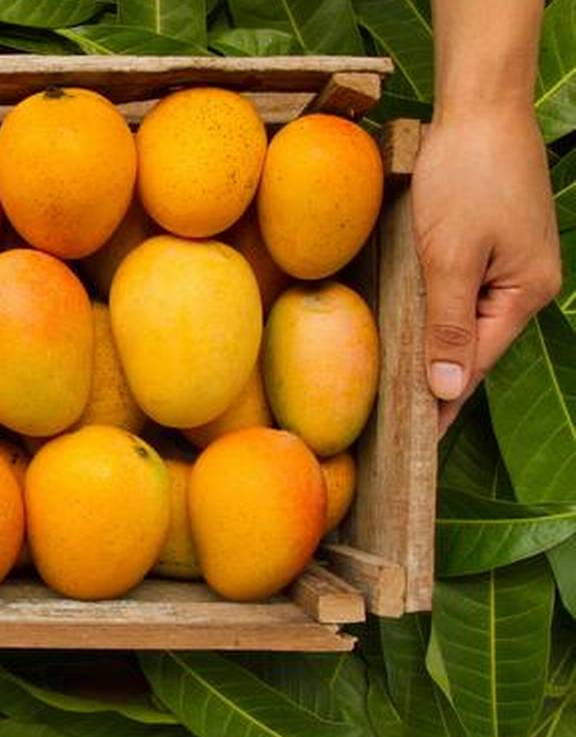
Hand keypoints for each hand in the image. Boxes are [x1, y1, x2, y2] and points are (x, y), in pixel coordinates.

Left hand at [412, 106, 560, 431]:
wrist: (482, 108)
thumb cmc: (466, 176)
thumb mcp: (449, 256)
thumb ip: (447, 324)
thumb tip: (448, 390)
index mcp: (524, 295)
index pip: (474, 365)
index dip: (443, 403)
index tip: (416, 442)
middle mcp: (524, 285)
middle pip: (472, 347)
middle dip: (438, 383)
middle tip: (397, 426)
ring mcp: (510, 263)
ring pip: (466, 321)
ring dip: (435, 350)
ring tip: (399, 391)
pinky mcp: (491, 244)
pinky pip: (462, 293)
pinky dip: (438, 315)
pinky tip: (413, 333)